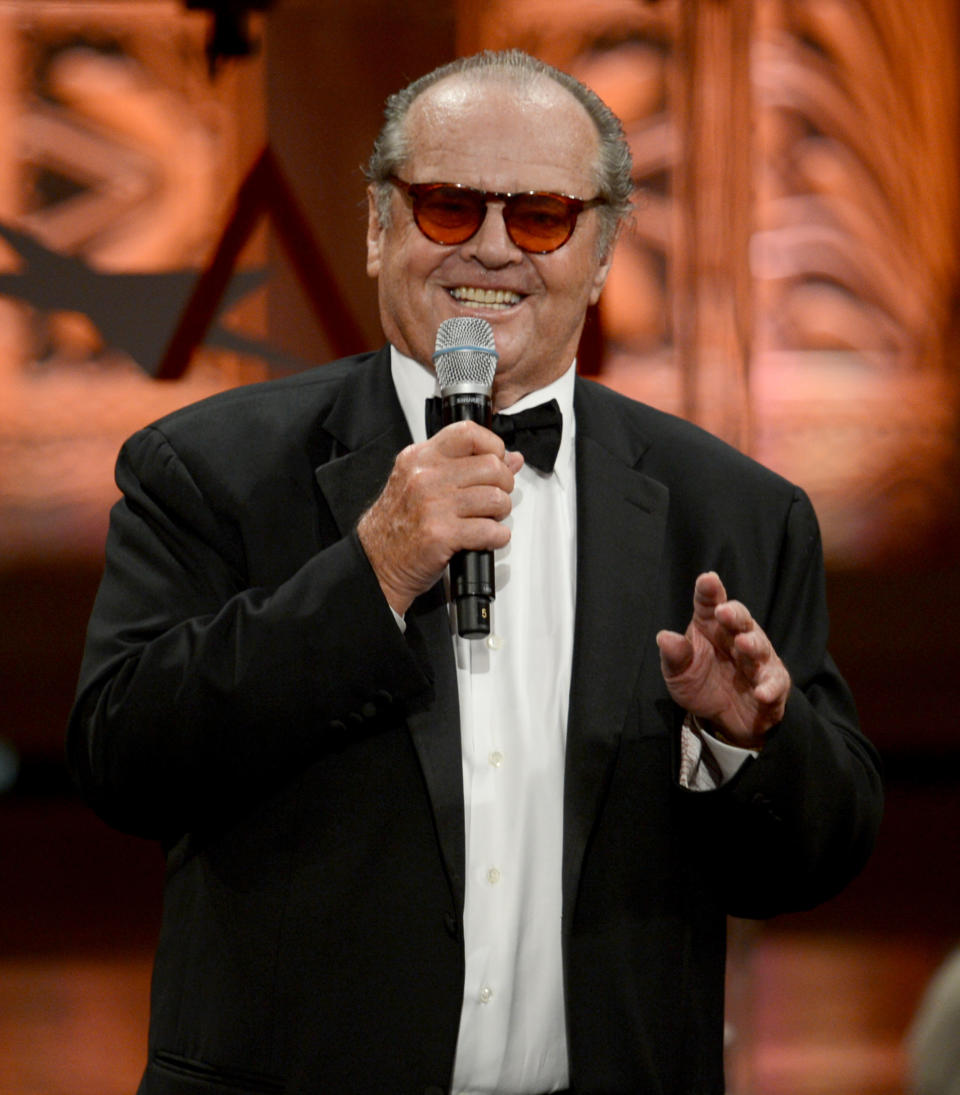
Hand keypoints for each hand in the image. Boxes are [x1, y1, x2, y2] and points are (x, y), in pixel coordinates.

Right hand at [357, 421, 523, 614]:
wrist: (376, 562)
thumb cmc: (399, 524)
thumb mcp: (422, 483)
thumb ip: (465, 466)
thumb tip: (511, 459)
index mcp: (420, 458)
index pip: (468, 433)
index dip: (493, 446)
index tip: (498, 461)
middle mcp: (425, 476)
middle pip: (491, 467)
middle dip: (503, 485)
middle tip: (493, 498)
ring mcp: (433, 505)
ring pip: (496, 499)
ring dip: (500, 513)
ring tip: (487, 519)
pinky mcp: (442, 534)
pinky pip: (491, 530)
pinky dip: (497, 537)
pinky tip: (486, 538)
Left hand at [656, 571, 789, 747]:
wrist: (722, 719)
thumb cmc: (700, 684)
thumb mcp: (679, 673)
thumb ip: (674, 656)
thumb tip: (663, 637)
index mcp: (711, 626)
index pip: (709, 603)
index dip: (709, 591)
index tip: (707, 580)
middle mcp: (736, 636)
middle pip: (739, 619)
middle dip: (733, 614)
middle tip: (724, 612)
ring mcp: (757, 659)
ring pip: (759, 646)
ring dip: (752, 644)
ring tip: (743, 644)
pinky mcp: (773, 682)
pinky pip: (775, 682)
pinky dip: (770, 687)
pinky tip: (762, 692)